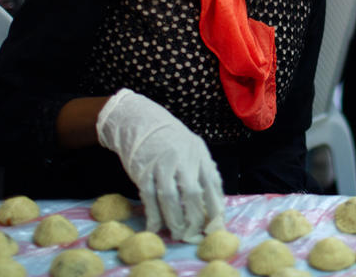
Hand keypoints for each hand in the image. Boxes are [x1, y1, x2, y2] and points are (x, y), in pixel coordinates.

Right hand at [95, 87, 224, 242]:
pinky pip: (149, 198)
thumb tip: (212, 201)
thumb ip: (202, 169)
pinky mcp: (143, 171)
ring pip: (171, 198)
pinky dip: (153, 216)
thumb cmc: (169, 138)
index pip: (212, 183)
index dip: (216, 206)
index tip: (216, 223)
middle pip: (192, 194)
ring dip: (175, 220)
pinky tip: (155, 228)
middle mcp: (182, 158)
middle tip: (194, 233)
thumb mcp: (192, 146)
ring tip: (178, 233)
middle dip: (195, 218)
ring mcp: (162, 165)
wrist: (139, 121)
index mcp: (198, 152)